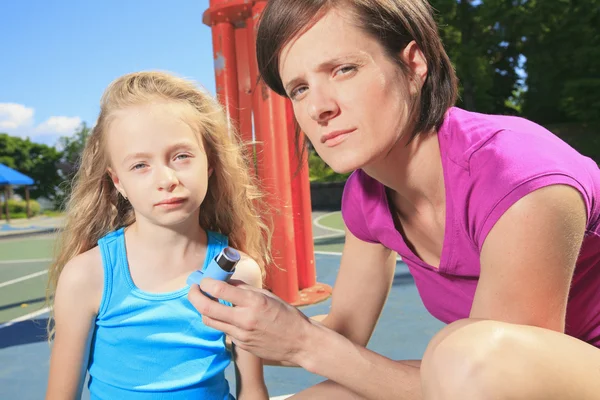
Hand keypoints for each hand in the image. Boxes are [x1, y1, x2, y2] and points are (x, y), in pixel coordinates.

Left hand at [188, 278, 312, 364]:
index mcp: (253, 302)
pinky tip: (228, 315)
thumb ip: (244, 289)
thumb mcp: (267, 296)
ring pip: (210, 321)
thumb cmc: (286, 315)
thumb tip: (225, 282)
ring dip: (204, 309)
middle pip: (206, 308)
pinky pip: (224, 331)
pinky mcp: (240, 345)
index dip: (206, 282)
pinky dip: (221, 321)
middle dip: (194, 296)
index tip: (203, 278)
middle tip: (193, 288)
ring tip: (206, 300)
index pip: (219, 290)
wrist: (299, 342)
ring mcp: (241, 335)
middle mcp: (244, 319)